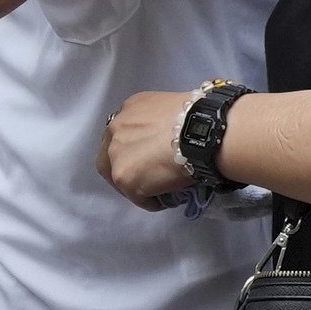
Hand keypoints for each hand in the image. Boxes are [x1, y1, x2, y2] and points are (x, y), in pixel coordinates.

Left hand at [101, 87, 199, 209]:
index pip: (120, 132)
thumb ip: (157, 123)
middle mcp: (116, 128)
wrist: (200, 132)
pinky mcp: (124, 177)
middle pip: (109, 155)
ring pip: (119, 178)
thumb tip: (167, 140)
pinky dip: (149, 201)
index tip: (144, 157)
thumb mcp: (170, 108)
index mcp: (129, 108)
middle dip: (125, 168)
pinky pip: (136, 196)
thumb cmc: (197, 119)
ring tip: (155, 191)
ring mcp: (117, 154)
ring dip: (136, 185)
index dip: (131, 148)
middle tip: (144, 178)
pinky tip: (163, 200)